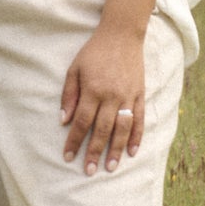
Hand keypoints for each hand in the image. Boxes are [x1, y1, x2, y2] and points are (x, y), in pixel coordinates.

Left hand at [60, 25, 144, 175]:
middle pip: (102, 129)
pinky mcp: (140, 94)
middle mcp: (111, 95)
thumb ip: (69, 95)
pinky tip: (133, 151)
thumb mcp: (75, 68)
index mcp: (93, 89)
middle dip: (94, 152)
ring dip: (116, 149)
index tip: (68, 156)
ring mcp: (128, 96)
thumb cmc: (94, 52)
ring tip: (111, 167)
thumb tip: (64, 120)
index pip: (82, 121)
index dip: (74, 141)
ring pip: (123, 128)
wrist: (121, 34)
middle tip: (89, 171)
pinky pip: (140, 119)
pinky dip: (137, 136)